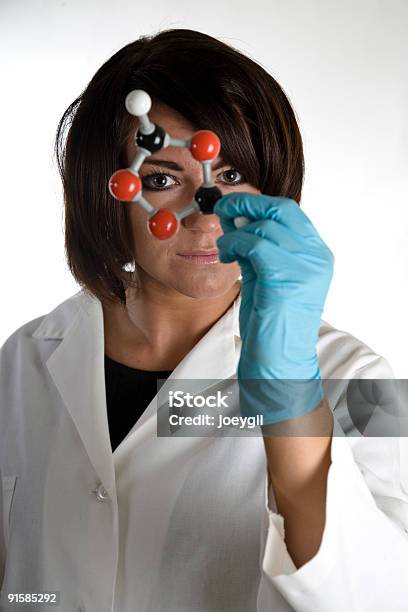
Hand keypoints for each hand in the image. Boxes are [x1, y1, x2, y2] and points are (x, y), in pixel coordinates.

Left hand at [214, 193, 333, 425]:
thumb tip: (235, 217)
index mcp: (317, 254)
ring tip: (224, 247)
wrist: (280, 361)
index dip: (258, 202)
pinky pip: (255, 245)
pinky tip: (226, 255)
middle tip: (223, 208)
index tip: (234, 204)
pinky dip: (235, 245)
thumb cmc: (272, 323)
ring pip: (264, 226)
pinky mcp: (287, 279)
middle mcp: (317, 257)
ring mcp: (306, 267)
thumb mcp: (266, 275)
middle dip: (247, 203)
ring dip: (236, 231)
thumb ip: (256, 247)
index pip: (290, 211)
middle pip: (281, 209)